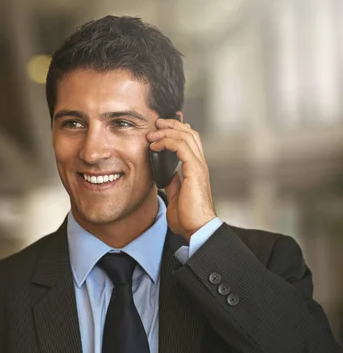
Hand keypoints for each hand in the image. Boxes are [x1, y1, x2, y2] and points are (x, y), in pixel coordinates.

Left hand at [147, 118, 215, 241]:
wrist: (196, 229)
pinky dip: (167, 142)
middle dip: (171, 125)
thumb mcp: (176, 195)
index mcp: (196, 169)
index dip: (176, 131)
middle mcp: (200, 164)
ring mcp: (198, 166)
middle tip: (156, 123)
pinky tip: (155, 146)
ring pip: (186, 136)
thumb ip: (173, 182)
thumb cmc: (188, 217)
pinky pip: (182, 147)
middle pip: (189, 133)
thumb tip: (167, 174)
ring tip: (152, 134)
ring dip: (167, 131)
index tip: (159, 129)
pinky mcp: (195, 170)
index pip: (190, 141)